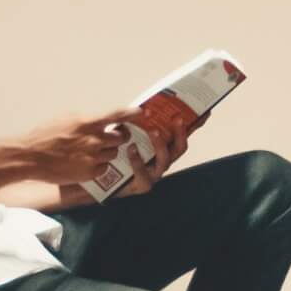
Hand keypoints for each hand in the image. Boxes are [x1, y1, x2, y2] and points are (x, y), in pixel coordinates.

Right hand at [18, 107, 145, 186]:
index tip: (141, 112)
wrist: (31, 157)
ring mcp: (93, 157)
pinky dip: (100, 166)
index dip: (131, 113)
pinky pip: (104, 168)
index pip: (116, 115)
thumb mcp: (67, 118)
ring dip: (108, 152)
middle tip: (114, 137)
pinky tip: (87, 163)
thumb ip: (87, 120)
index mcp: (88, 122)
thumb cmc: (45, 135)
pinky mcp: (90, 172)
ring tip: (94, 151)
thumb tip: (100, 120)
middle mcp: (94, 139)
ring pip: (113, 153)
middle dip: (119, 137)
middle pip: (121, 138)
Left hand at [57, 112, 193, 202]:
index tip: (206, 110)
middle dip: (181, 133)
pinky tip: (132, 150)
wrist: (84, 177)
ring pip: (165, 161)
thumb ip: (131, 120)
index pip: (181, 133)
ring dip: (161, 145)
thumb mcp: (117, 132)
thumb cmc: (103, 152)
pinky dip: (139, 161)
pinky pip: (145, 175)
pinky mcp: (140, 186)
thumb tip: (139, 103)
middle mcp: (160, 160)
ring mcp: (152, 174)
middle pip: (179, 147)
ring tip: (153, 132)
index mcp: (159, 146)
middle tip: (177, 118)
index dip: (195, 124)